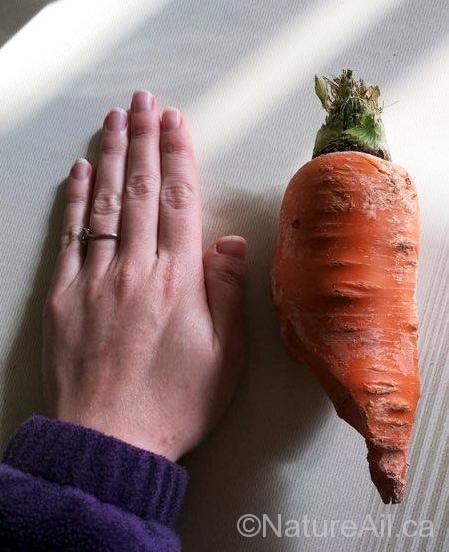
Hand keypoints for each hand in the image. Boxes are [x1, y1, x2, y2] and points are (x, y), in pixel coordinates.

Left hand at [43, 91, 246, 460]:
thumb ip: (226, 294)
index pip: (178, 202)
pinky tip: (78, 172)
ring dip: (109, 157)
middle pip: (139, 190)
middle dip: (143, 139)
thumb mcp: (225, 357)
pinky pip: (70, 236)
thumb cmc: (174, 403)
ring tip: (114, 120)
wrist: (110, 442)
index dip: (178, 157)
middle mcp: (134, 270)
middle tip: (144, 101)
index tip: (176, 123)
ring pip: (103, 204)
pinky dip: (74, 199)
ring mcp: (95, 280)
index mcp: (176, 282)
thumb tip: (226, 243)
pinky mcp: (65, 297)